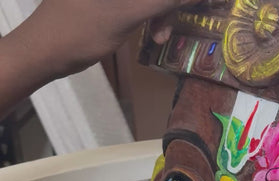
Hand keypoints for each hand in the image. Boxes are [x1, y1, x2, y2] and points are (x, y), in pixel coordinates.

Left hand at [26, 0, 202, 76]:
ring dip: (162, 12)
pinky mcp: (109, 0)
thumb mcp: (127, 15)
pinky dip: (152, 13)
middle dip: (170, 6)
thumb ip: (164, 1)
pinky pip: (141, 2)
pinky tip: (155, 31)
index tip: (206, 5)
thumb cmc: (81, 31)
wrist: (44, 50)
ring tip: (160, 37)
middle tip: (170, 31)